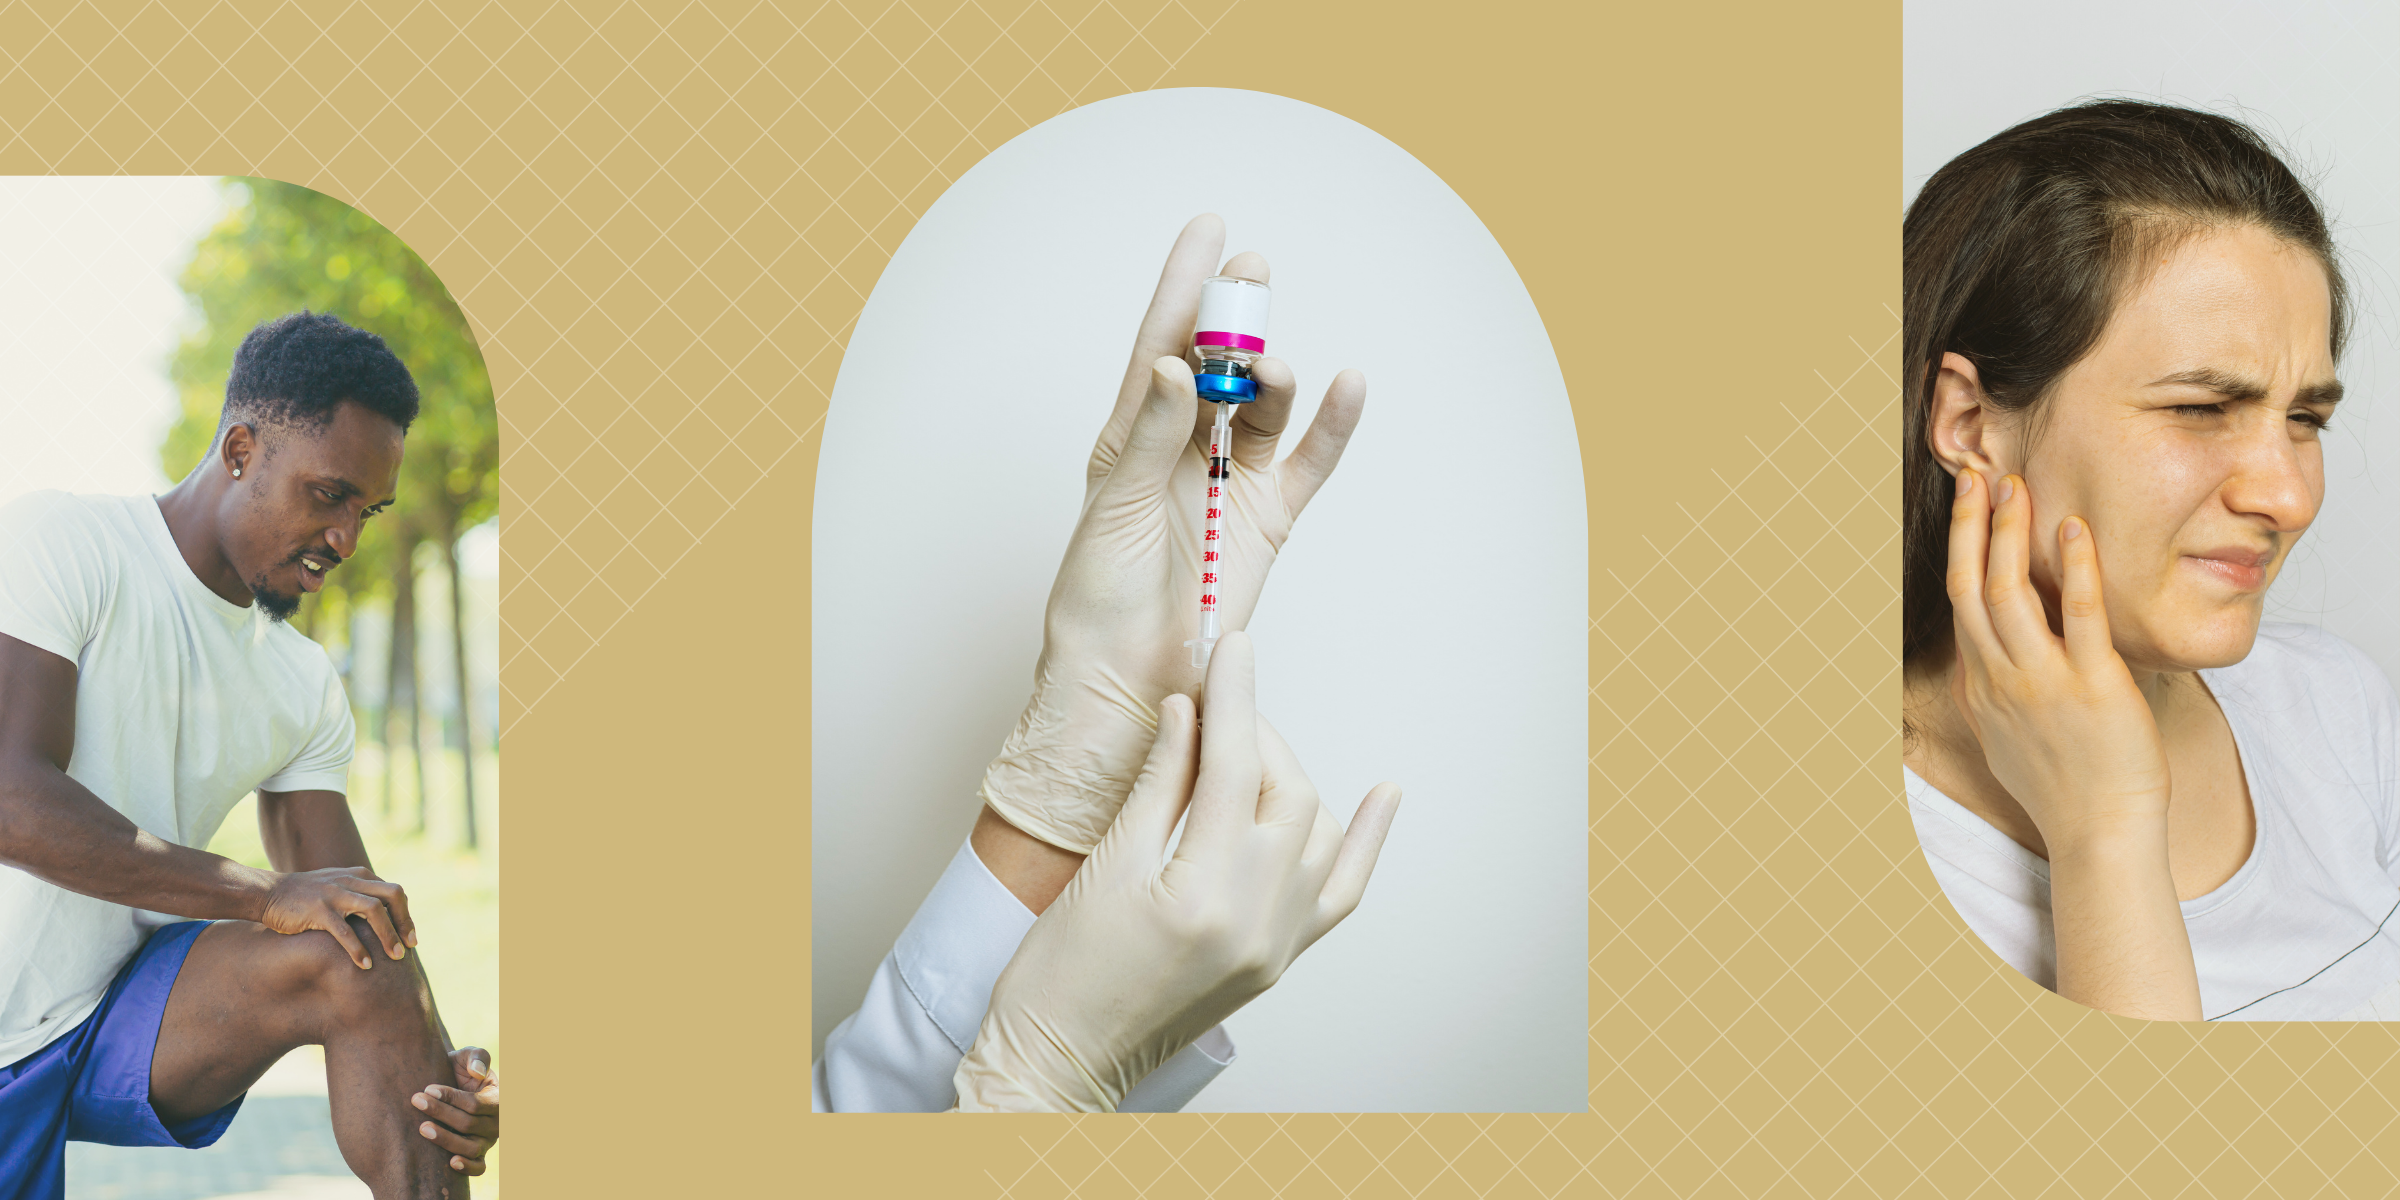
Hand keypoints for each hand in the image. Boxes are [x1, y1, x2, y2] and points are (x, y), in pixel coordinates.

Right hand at [257, 867, 415, 968]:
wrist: (269, 893)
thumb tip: (386, 916)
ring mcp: (335, 894)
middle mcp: (351, 881)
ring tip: (395, 957)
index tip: (411, 937)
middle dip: (405, 922)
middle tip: (409, 947)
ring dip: (388, 935)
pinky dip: (358, 949)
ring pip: (374, 910)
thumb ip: (360, 894)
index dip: (406, 915)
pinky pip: (345, 931)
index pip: (395, 892)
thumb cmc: (306, 896)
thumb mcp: (338, 886)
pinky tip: (365, 965)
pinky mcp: (318, 911)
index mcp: (359, 876)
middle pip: (393, 895)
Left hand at [411, 1048, 498, 1174]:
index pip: (475, 1104)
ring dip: (445, 1139)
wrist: (449, 1084)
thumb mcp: (468, 1056)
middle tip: (416, 1101)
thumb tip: (477, 1072)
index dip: (451, 1098)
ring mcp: (488, 1141)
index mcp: (497, 1099)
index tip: (428, 1088)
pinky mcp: (478, 1154)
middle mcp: (496, 1123)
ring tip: (422, 1128)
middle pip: (468, 1124)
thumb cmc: (460, 1070)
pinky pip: (479, 1168)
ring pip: (471, 1147)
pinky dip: (467, 1167)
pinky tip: (450, 1163)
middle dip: (440, 1113)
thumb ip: (477, 1057)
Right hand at [955, 632, 1402, 1110]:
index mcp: (1206, 895)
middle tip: (1210, 705)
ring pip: (1315, 832)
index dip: (1233, 697)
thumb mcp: (1104, 865)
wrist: (1060, 1063)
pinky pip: (1340, 893)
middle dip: (1256, 736)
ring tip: (1239, 752)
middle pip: (1286, 793)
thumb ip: (1160, 782)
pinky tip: (1381, 794)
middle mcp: (1258, 922)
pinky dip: (1360, 840)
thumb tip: (1190, 710)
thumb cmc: (1060, 977)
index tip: (1229, 647)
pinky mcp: (1277, 959)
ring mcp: (1276, 945)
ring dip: (1288, 778)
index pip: (1235, 766)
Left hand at [978, 214, 1365, 854]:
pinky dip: (1332, 427)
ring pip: (1264, 409)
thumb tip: (1176, 367)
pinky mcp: (1266, 521)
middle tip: (1251, 275)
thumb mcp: (1110, 507)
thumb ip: (1149, 436)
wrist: (1123, 679)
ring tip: (1269, 369)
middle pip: (1219, 366)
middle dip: (1235, 317)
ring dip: (1272, 378)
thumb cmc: (1094, 601)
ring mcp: (1229, 483)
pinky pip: (1309, 464)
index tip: (1209, 228)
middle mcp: (1184, 450)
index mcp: (1130, 436)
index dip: (1182, 286)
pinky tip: (1348, 384)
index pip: (1159, 344)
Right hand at [1945, 469, 2169, 841]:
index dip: (1962, 551)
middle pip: (1972, 587)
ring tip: (2015, 487)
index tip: (1970, 508)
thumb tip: (1985, 664)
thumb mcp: (2007, 739)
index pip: (1962, 604)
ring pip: (2009, 593)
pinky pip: (2078, 615)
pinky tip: (2074, 528)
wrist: (2099, 833)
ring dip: (2008, 534)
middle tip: (1976, 476)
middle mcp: (2001, 678)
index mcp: (1983, 686)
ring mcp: (2042, 681)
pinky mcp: (2092, 685)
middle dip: (1971, 528)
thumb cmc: (2063, 790)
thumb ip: (1995, 694)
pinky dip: (2074, 568)